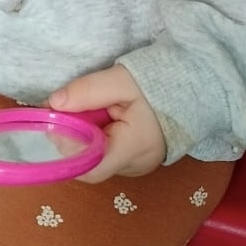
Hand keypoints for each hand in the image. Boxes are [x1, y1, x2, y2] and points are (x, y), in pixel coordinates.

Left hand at [48, 65, 165, 182]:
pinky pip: (105, 154)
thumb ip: (88, 90)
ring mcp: (135, 165)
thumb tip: (53, 104)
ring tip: (88, 109)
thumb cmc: (158, 82)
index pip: (90, 166)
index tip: (54, 117)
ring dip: (82, 136)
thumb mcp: (122, 79)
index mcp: (134, 149)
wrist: (191, 83)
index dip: (65, 145)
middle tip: (66, 109)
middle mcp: (134, 166)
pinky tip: (98, 117)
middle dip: (71, 137)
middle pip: (89, 163)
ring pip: (95, 159)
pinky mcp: (134, 158)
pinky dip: (95, 137)